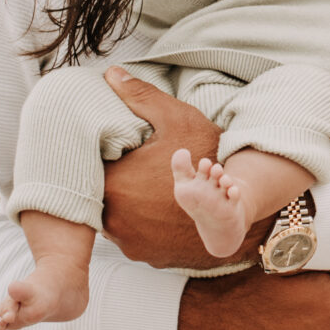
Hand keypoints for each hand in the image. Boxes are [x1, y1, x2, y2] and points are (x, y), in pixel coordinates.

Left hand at [100, 73, 265, 267]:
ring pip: (113, 218)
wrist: (241, 206)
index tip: (111, 148)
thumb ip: (139, 96)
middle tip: (128, 164)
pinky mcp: (147, 256)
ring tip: (142, 184)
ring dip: (123, 203)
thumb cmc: (207, 158)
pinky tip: (155, 206)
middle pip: (97, 195)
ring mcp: (132, 243)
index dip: (99, 156)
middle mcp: (116, 222)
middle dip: (110, 179)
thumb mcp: (175, 120)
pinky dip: (140, 222)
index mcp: (115, 186)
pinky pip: (133, 235)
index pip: (88, 169)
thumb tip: (110, 73)